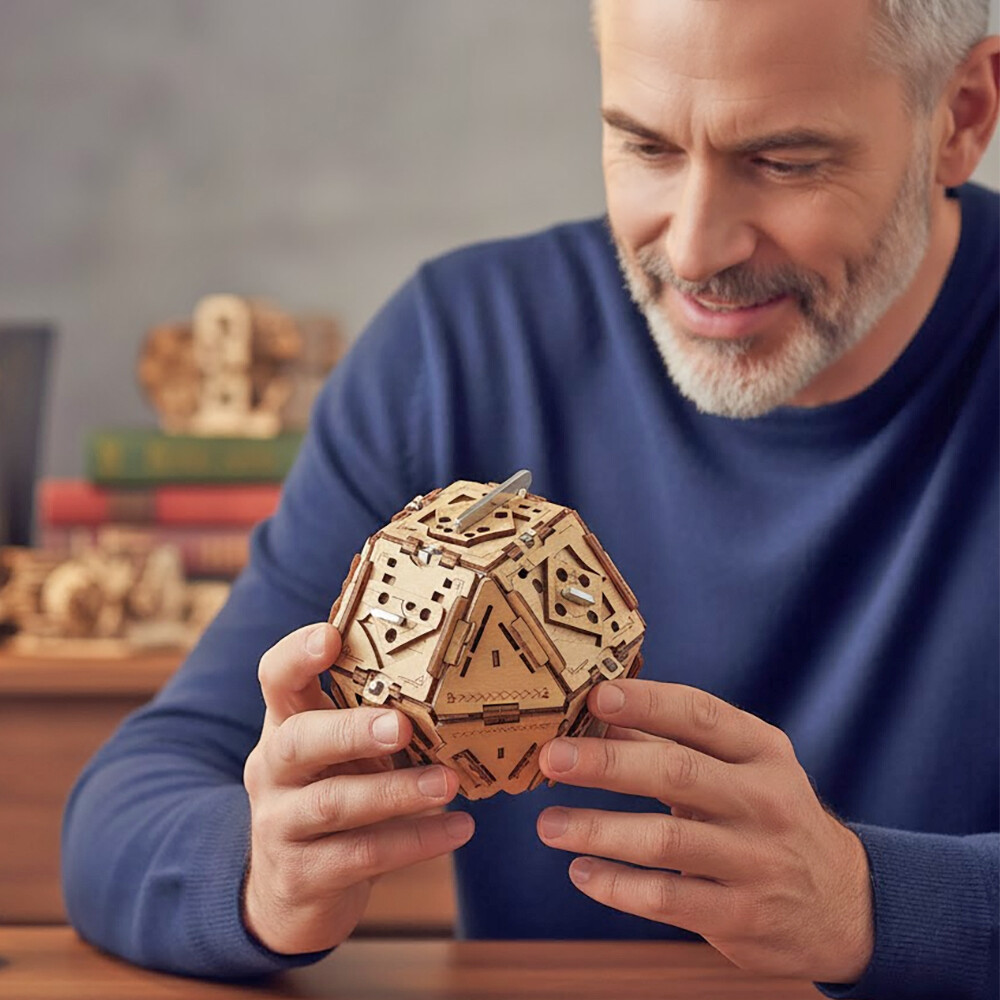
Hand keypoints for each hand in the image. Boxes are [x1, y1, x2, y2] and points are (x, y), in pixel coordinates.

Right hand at [241, 622, 474, 954]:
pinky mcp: (303, 876)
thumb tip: (454, 678)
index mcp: (285, 726)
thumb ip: (375, 717)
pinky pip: (361, 856)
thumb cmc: (334, 797)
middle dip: (350, 730)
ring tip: (449, 783)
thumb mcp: (342, 753)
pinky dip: (414, 841)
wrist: (289, 895)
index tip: (330, 636)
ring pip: (334, 803)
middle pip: (298, 741)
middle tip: (400, 726)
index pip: (276, 678)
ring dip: (397, 791)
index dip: (297, 655)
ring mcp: (280, 825)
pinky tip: (458, 828)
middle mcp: (272, 771)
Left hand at [536, 680, 872, 982]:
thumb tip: (599, 711)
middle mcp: (765, 801)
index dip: (648, 703)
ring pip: (668, 841)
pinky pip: (670, 899)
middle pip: (677, 773)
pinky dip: (619, 886)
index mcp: (763, 751)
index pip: (701, 715)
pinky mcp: (743, 916)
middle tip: (553, 757)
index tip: (597, 695)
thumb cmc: (767, 817)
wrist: (843, 905)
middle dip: (609, 763)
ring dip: (600, 830)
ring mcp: (757, 861)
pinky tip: (582, 871)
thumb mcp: (743, 768)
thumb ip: (674, 740)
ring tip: (549, 824)